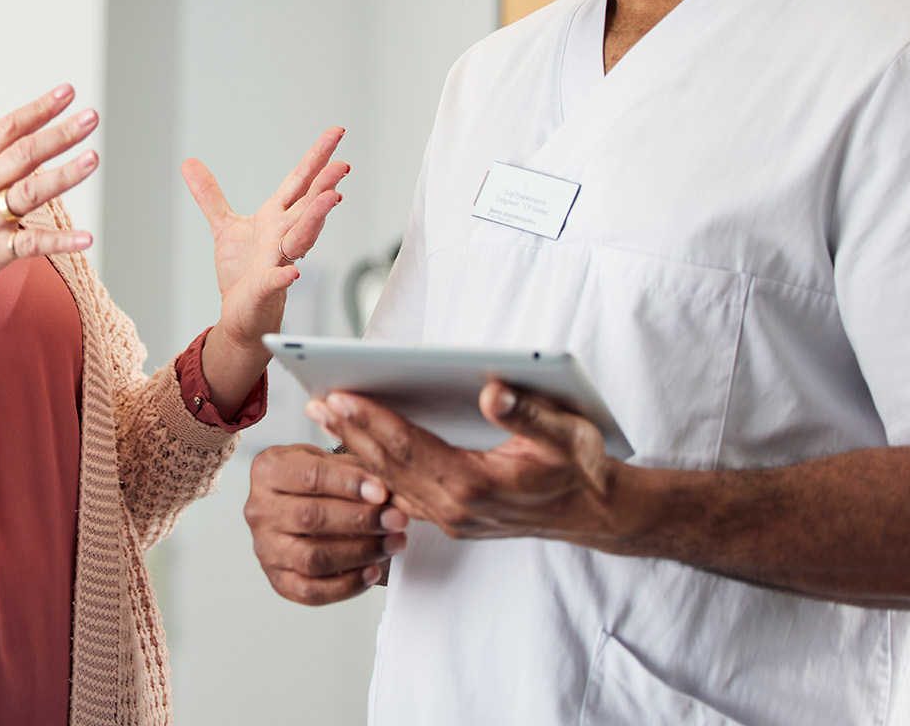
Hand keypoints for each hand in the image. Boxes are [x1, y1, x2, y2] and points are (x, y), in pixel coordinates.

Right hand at [0, 84, 98, 325]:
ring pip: (31, 191)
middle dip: (60, 133)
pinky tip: (86, 238)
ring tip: (93, 158)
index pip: (8, 129)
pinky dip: (60, 242)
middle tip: (91, 116)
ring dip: (65, 175)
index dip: (40, 109)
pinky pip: (31, 243)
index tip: (67, 92)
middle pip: (25, 153)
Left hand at [182, 128, 348, 354]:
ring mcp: (278, 261)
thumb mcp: (225, 227)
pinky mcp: (267, 288)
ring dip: (315, 219)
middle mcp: (283, 236)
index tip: (336, 133)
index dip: (316, 157)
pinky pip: (277, 281)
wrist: (242, 314)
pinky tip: (291, 272)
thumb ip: (210, 196)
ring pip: (301, 237)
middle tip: (342, 165)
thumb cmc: (244, 272)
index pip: (299, 182)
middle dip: (324, 185)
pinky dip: (284, 276)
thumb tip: (189, 164)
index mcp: (276, 218)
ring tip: (331, 199)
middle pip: (307, 206)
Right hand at [244, 444, 407, 604]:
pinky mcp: (277, 579)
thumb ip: (360, 471)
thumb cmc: (318, 480)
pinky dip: (346, 586)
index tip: (382, 492)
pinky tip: (371, 571)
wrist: (300, 502)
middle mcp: (259, 509)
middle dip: (361, 521)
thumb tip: (390, 492)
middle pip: (310, 519)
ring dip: (360, 553)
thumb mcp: (334, 461)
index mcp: (268, 470)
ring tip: (392, 544)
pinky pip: (310, 591)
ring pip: (312, 558)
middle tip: (396, 520)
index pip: (310, 476)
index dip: (349, 485)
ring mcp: (265, 547)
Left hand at [309, 382, 623, 545]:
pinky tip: (354, 447)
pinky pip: (402, 494)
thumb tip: (492, 390)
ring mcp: (451, 519)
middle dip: (350, 431)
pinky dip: (375, 470)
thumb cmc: (581, 468)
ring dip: (355, 448)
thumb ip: (530, 413)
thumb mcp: (569, 434)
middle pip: (389, 465)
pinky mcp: (450, 519)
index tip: (339, 395)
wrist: (593, 513)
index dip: (372, 420)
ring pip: (390, 481)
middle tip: (316, 400)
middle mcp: (456, 509)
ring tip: (325, 414)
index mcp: (477, 485)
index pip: (410, 447)